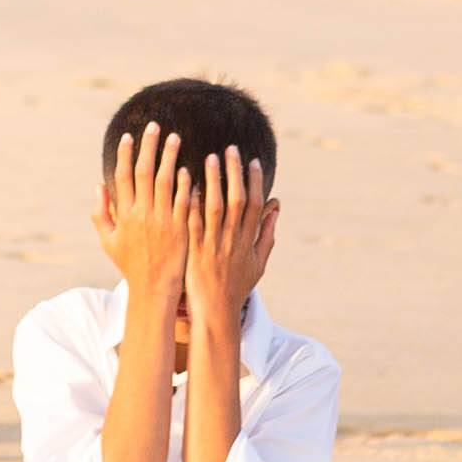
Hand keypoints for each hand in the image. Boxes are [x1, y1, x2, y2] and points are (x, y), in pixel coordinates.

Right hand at [101, 125, 195, 294]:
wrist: (154, 289)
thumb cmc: (130, 265)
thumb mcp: (108, 241)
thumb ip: (100, 213)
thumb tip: (98, 185)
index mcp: (124, 215)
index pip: (123, 176)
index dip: (124, 154)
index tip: (129, 136)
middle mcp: (143, 214)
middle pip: (145, 172)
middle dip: (149, 146)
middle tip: (154, 126)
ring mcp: (163, 221)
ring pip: (167, 181)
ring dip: (170, 157)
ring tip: (175, 138)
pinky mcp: (181, 229)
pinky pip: (185, 201)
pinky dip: (186, 183)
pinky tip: (189, 167)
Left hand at [180, 148, 274, 321]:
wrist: (215, 312)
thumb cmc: (237, 287)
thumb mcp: (258, 263)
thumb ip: (267, 234)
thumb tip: (276, 206)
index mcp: (248, 241)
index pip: (255, 205)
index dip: (255, 181)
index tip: (252, 160)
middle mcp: (232, 240)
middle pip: (236, 200)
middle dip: (234, 173)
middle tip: (230, 148)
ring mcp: (213, 245)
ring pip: (214, 207)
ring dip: (213, 181)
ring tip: (209, 157)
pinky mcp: (194, 251)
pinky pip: (192, 223)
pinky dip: (191, 203)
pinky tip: (186, 184)